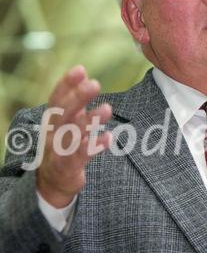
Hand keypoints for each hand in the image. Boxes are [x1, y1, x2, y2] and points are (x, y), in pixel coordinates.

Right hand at [36, 65, 111, 207]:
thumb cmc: (63, 146)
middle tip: (95, 84)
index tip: (81, 69)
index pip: (56, 98)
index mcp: (52, 120)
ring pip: (73, 133)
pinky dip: (94, 146)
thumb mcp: (66, 123)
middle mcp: (52, 133)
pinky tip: (108, 138)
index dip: (66, 84)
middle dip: (78, 97)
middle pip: (63, 112)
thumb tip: (85, 76)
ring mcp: (58, 150)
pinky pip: (81, 155)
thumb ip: (75, 102)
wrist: (53, 182)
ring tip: (107, 109)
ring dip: (90, 120)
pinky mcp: (68, 167)